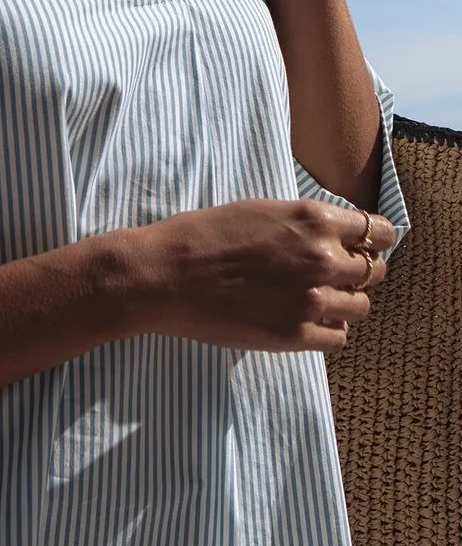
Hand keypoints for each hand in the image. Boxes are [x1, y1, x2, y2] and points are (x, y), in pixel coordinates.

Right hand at [123, 197, 394, 352]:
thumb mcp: (261, 209)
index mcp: (313, 220)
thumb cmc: (205, 234)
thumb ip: (305, 223)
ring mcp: (312, 299)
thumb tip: (335, 236)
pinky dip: (329, 327)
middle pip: (375, 270)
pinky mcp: (296, 334)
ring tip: (317, 296)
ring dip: (345, 300)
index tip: (367, 244)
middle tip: (339, 272)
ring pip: (361, 306)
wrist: (168, 274)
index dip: (375, 239)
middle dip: (361, 270)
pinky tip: (306, 318)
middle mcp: (322, 258)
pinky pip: (339, 336)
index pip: (378, 231)